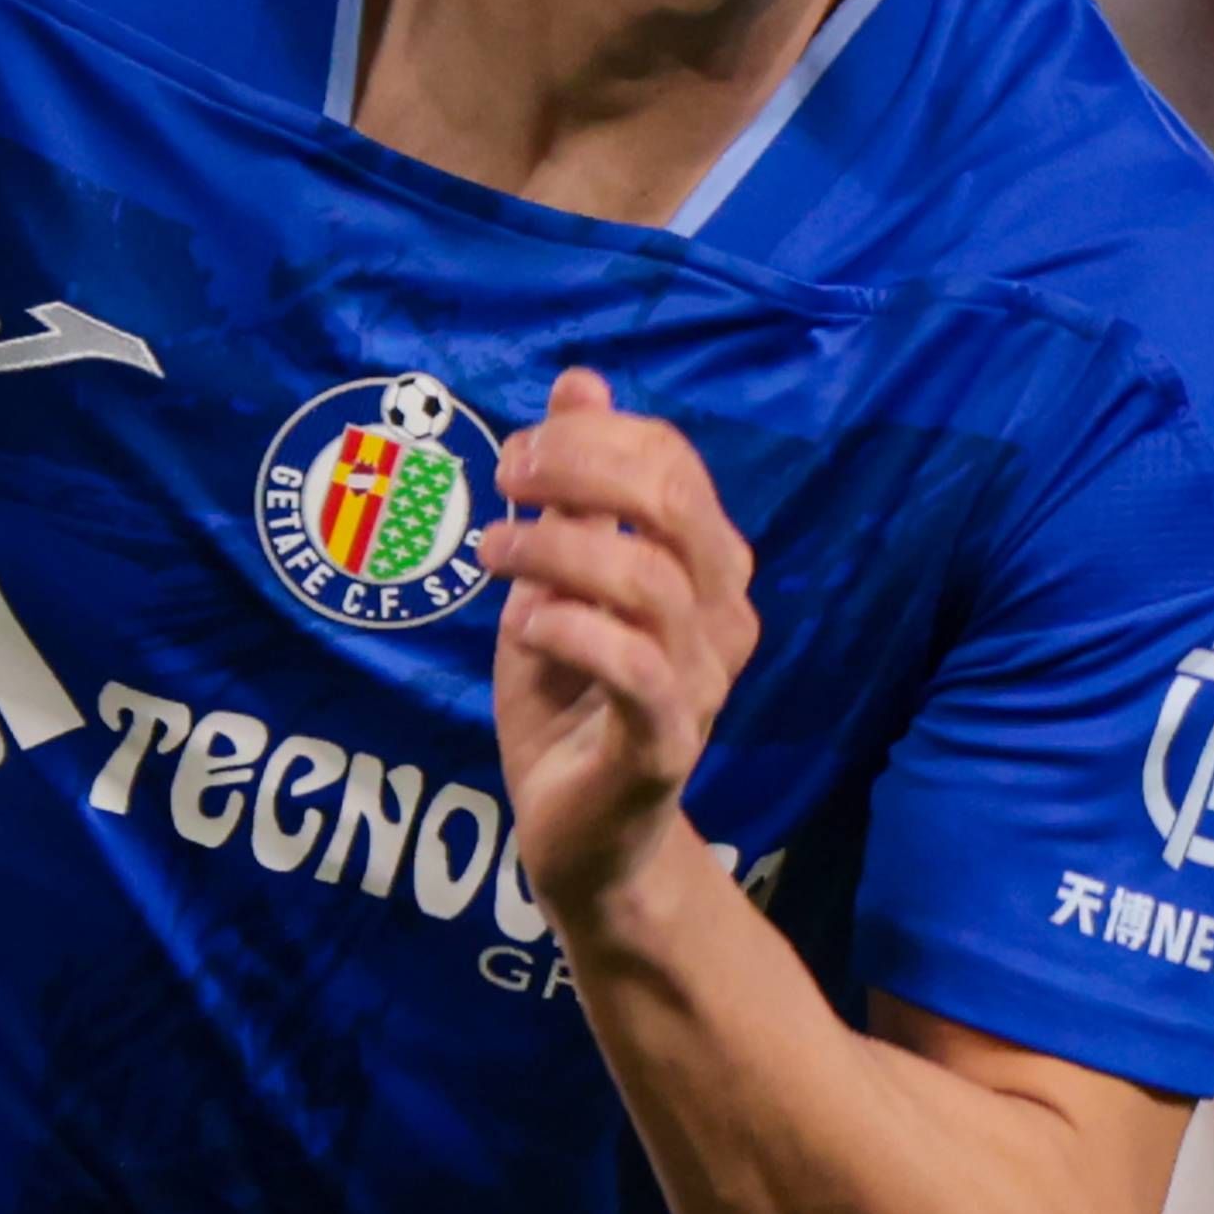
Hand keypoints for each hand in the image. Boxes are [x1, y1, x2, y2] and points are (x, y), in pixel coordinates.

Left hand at [480, 369, 758, 924]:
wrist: (578, 833)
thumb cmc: (568, 697)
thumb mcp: (555, 574)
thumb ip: (574, 487)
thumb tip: (581, 381)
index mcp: (706, 565)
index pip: (673, 462)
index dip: (593, 439)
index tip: (517, 455)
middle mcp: (723, 616)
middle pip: (675, 503)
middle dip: (579, 473)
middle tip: (504, 480)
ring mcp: (703, 681)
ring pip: (649, 580)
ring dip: (554, 549)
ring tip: (489, 552)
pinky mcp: (667, 743)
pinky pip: (637, 668)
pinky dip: (571, 629)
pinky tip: (522, 625)